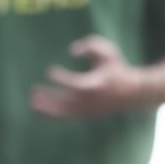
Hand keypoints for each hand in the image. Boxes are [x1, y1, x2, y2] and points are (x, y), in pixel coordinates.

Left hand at [31, 37, 148, 119]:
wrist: (132, 93)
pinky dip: (53, 114)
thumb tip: (72, 51)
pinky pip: (66, 117)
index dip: (59, 78)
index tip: (50, 71)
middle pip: (63, 103)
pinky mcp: (86, 116)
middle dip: (47, 98)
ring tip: (32, 103)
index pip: (72, 84)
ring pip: (62, 114)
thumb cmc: (117, 69)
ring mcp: (87, 111)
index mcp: (94, 86)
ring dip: (46, 109)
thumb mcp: (108, 52)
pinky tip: (41, 108)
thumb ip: (91, 46)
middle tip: (34, 91)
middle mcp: (89, 101)